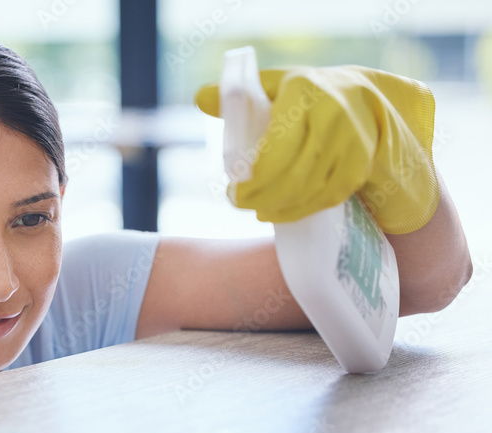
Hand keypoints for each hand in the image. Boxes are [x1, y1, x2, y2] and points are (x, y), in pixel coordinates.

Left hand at [195, 65, 438, 233]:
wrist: (364, 98)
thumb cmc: (307, 94)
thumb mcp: (275, 84)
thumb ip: (238, 94)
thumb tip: (200, 98)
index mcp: (305, 92)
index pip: (276, 144)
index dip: (254, 175)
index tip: (233, 189)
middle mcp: (333, 115)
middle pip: (292, 171)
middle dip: (261, 195)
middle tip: (240, 203)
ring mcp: (352, 142)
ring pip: (310, 187)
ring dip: (280, 206)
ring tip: (258, 210)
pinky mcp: (361, 164)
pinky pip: (328, 196)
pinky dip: (302, 210)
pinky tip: (281, 214)